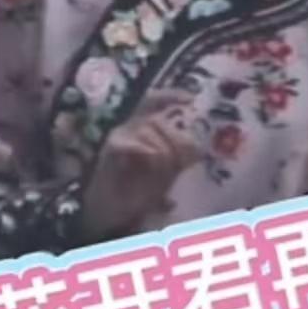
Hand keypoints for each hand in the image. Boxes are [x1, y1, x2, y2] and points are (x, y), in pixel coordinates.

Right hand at [83, 89, 199, 240]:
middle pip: (157, 120)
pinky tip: (151, 160)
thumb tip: (197, 151)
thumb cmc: (137, 191)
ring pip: (148, 130)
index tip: (191, 99)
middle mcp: (130, 127)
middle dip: (175, 142)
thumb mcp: (165, 174)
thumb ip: (179, 159)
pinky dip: (145, 150)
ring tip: (163, 175)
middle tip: (180, 164)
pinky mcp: (110, 148)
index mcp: (143, 129)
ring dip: (162, 153)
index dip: (172, 96)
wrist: (109, 212)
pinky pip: (131, 143)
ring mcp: (119, 136)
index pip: (155, 102)